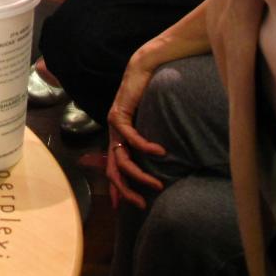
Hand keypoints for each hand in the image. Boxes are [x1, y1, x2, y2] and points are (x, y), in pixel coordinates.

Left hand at [105, 48, 167, 208]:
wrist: (145, 67)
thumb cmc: (152, 94)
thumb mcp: (150, 123)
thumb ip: (148, 140)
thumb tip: (164, 160)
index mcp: (118, 137)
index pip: (112, 168)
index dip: (116, 188)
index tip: (122, 207)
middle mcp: (112, 133)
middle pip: (113, 170)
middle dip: (125, 190)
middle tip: (142, 203)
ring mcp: (113, 125)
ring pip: (122, 159)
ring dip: (140, 174)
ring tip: (158, 185)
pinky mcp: (118, 114)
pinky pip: (131, 138)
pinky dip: (146, 147)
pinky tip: (160, 152)